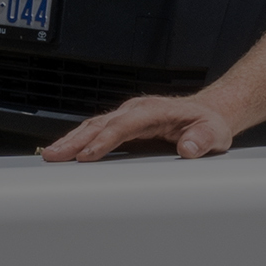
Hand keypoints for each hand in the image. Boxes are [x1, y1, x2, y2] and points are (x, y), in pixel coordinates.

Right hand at [37, 95, 236, 161]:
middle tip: (54, 155)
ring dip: (72, 140)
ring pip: (94, 126)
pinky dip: (80, 140)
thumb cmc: (209, 125)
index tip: (88, 154)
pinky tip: (65, 150)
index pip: (125, 125)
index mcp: (155, 111)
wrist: (209, 114)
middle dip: (76, 139)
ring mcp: (129, 116)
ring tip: (51, 154)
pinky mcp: (124, 125)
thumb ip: (202, 140)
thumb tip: (188, 148)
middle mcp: (137, 110)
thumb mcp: (214, 134)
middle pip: (102, 124)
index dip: (105, 140)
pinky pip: (98, 130)